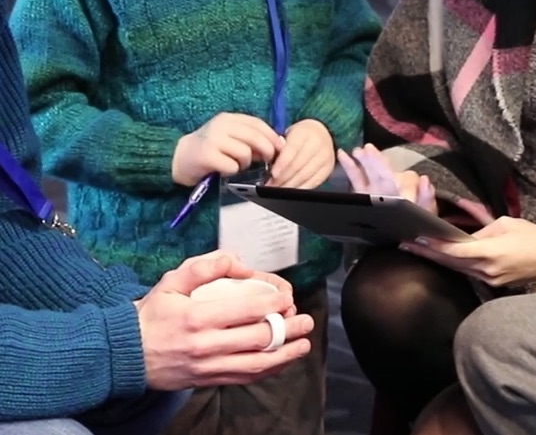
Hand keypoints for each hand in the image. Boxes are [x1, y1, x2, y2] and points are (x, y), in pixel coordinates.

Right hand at [135, 251, 313, 389]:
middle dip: (287, 329)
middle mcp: (205, 345)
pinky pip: (243, 378)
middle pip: (256, 340)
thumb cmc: (151, 315)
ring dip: (284, 355)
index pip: (245, 311)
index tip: (287, 299)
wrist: (123, 354)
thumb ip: (205, 267)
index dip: (272, 305)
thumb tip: (237, 262)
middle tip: (305, 320)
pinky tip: (281, 361)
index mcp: (197, 317)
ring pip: (254, 365)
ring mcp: (207, 367)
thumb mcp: (172, 280)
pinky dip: (266, 371)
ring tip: (303, 344)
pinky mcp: (207, 380)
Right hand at [172, 113, 282, 186]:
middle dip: (266, 151)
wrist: (178, 157)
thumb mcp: (229, 137)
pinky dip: (232, 171)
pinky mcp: (207, 155)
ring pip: (245, 152)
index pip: (257, 123)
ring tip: (236, 164)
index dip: (272, 135)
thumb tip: (276, 145)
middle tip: (266, 160)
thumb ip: (249, 138)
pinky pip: (232, 166)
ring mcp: (213, 139)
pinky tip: (224, 170)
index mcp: (228, 118)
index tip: (280, 147)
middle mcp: (220, 125)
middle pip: (254, 137)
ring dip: (245, 163)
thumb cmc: (209, 148)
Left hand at [264, 119, 335, 188]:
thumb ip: (280, 147)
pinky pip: (313, 182)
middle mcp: (318, 144)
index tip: (273, 174)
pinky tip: (290, 190)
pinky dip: (300, 188)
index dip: (282, 164)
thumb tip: (270, 163)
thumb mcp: (289, 134)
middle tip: (270, 185)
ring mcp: (325, 157)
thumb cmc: (301, 136)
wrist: (322, 134)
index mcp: (304, 133)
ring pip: (305, 176)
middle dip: (282, 178)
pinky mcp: (328, 168)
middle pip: (298, 165)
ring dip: (289, 185)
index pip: (292, 150)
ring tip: (277, 189)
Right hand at [338, 143, 436, 212]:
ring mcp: (375, 186)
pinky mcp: (362, 192)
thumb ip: (427, 195)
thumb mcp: (427, 209)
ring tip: (357, 151)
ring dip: (364, 160)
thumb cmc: (418, 216)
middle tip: (368, 150)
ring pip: (369, 170)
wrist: (407, 230)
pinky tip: (342, 153)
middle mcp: (389, 183)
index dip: (404, 185)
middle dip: (376, 160)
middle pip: (383, 170)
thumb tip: (424, 179)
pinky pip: (356, 176)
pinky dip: (349, 165)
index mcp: (406, 186)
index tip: (400, 193)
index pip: (404, 180)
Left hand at [401, 216, 535, 285]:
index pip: (456, 251)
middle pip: (451, 263)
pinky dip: (454, 264)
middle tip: (406, 245)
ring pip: (458, 269)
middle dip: (427, 253)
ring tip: (417, 250)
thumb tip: (464, 234)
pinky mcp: (494, 283)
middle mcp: (487, 269)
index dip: (436, 246)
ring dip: (438, 259)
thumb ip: (481, 230)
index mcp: (491, 252)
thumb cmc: (532, 235)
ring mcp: (490, 279)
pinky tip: (442, 257)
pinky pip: (469, 272)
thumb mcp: (504, 224)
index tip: (417, 238)